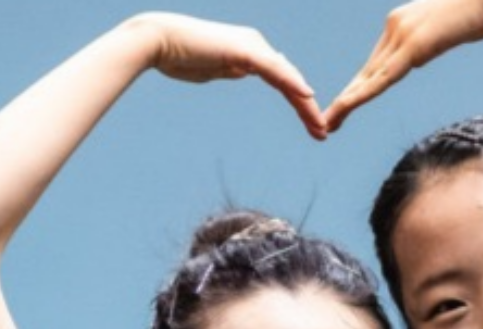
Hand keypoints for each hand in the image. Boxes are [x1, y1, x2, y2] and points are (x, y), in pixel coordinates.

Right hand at [132, 12, 326, 138]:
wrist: (158, 42)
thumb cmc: (179, 56)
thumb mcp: (212, 68)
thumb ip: (230, 69)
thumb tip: (241, 72)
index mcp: (251, 52)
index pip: (282, 81)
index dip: (298, 104)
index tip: (311, 127)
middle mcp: (257, 46)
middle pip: (290, 81)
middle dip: (307, 109)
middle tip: (323, 133)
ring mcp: (252, 46)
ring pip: (287, 78)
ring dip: (305, 104)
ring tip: (320, 126)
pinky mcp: (245, 49)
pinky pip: (274, 70)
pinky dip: (292, 83)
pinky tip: (308, 96)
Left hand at [323, 0, 482, 132]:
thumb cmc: (480, 10)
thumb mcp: (446, 29)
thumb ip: (428, 39)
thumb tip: (423, 51)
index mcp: (400, 22)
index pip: (376, 62)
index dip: (360, 85)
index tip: (346, 103)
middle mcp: (394, 27)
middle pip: (366, 71)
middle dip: (347, 98)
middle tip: (327, 120)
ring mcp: (402, 35)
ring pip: (369, 77)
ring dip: (347, 102)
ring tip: (329, 122)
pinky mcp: (414, 46)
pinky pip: (384, 77)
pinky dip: (363, 94)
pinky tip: (346, 106)